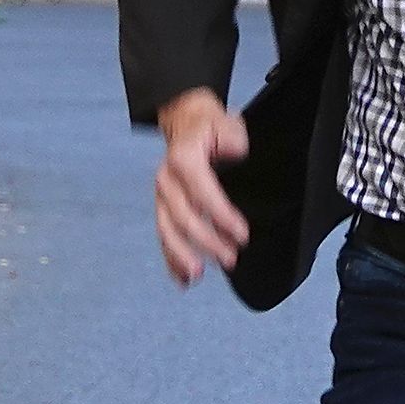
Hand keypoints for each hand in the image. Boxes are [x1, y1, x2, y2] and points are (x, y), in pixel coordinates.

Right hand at [154, 87, 249, 286]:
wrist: (187, 123)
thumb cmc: (212, 128)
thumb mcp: (227, 124)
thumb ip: (232, 138)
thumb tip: (236, 152)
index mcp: (183, 158)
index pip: (202, 192)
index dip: (221, 216)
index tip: (242, 235)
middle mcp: (167, 179)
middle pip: (182, 216)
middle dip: (205, 241)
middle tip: (230, 259)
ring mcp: (162, 195)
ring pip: (167, 230)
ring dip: (181, 255)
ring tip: (197, 276)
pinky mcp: (163, 208)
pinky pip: (164, 236)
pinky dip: (171, 259)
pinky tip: (183, 280)